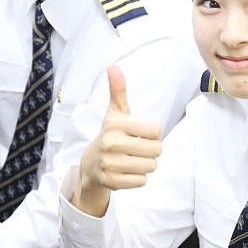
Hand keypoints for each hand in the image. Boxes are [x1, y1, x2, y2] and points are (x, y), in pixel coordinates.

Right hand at [72, 65, 161, 217]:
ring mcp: (110, 164)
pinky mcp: (112, 182)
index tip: (139, 134)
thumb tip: (112, 65)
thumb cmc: (111, 135)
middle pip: (156, 150)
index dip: (152, 133)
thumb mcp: (115, 112)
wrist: (91, 165)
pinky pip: (142, 181)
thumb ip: (118, 90)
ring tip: (131, 160)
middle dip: (151, 150)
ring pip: (151, 166)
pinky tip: (125, 172)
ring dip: (145, 165)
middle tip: (136, 148)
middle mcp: (111, 143)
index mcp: (115, 124)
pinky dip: (138, 178)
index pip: (156, 130)